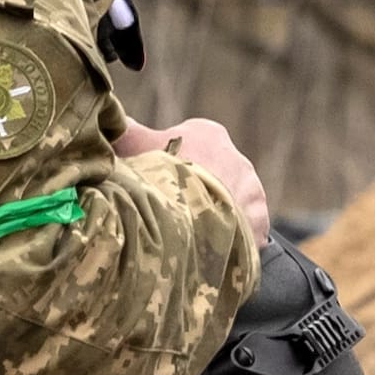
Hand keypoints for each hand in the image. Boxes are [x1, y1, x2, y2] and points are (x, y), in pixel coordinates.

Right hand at [122, 114, 270, 240]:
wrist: (187, 219)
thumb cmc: (158, 176)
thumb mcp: (132, 146)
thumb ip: (126, 132)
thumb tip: (114, 121)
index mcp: (209, 134)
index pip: (189, 148)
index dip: (169, 168)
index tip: (156, 187)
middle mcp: (238, 159)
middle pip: (211, 179)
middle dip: (194, 195)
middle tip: (171, 216)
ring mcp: (253, 194)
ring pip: (230, 208)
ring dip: (214, 220)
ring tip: (189, 240)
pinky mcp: (260, 226)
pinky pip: (243, 236)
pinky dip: (228, 245)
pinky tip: (207, 253)